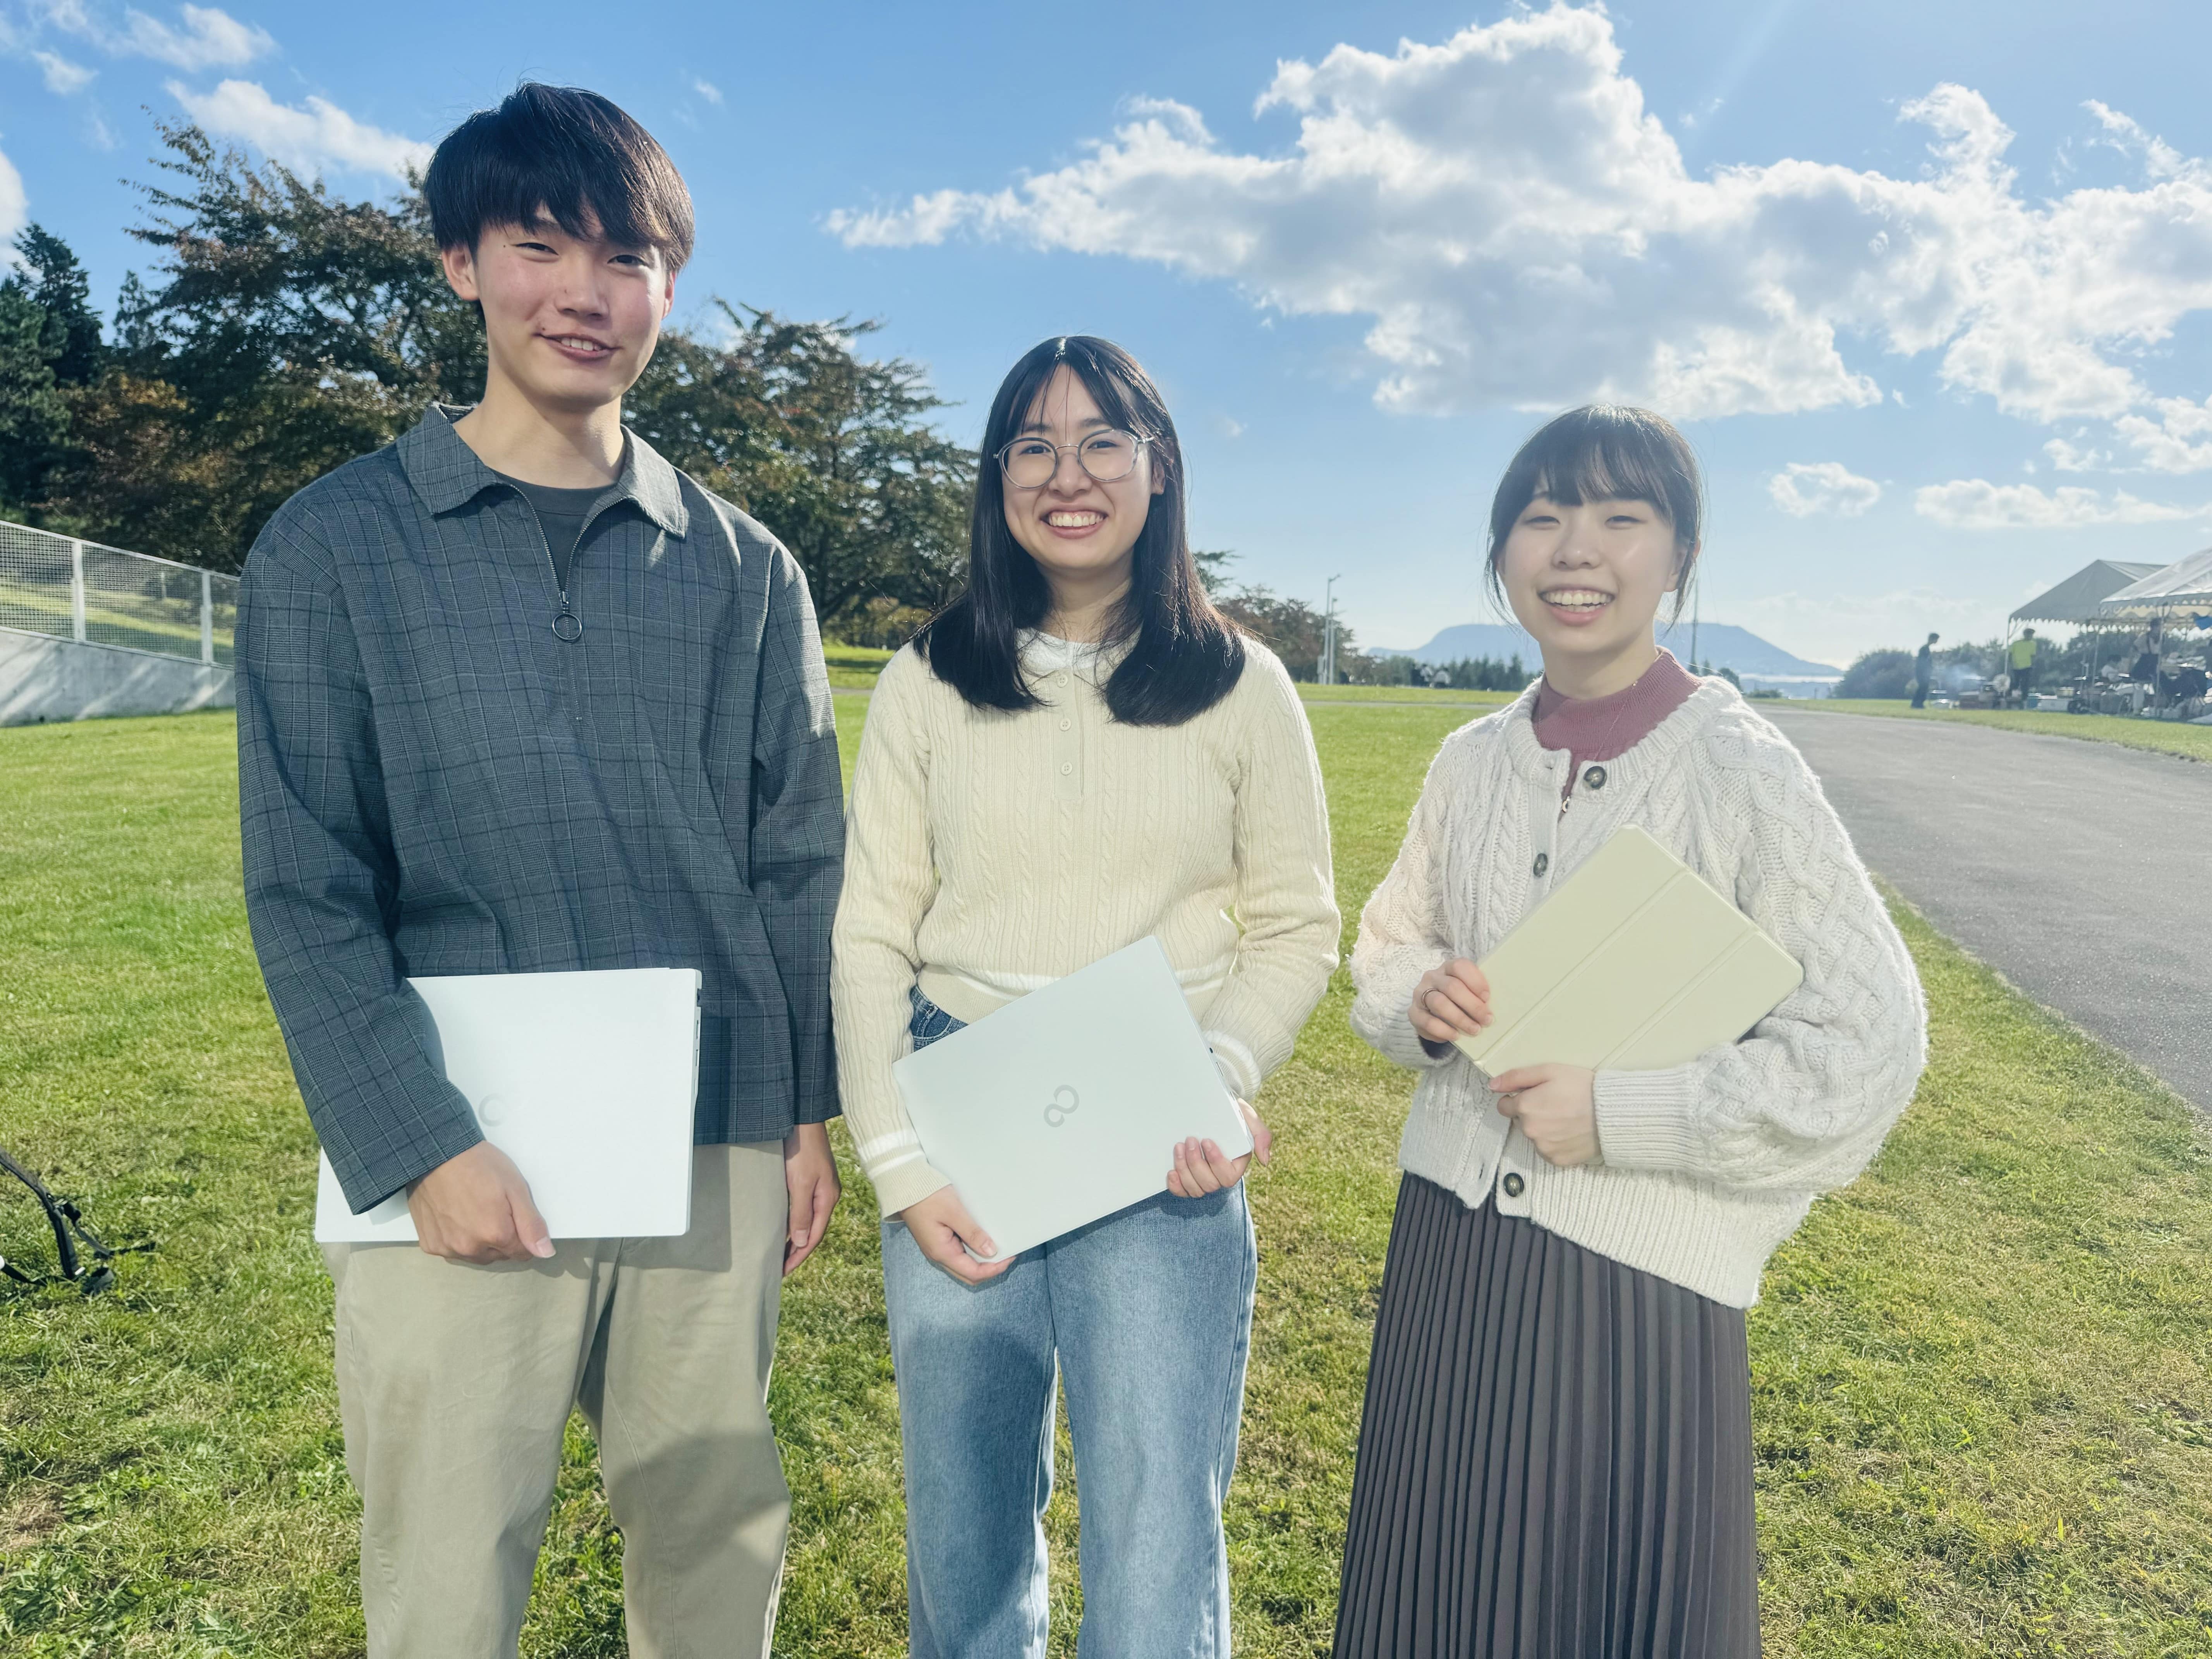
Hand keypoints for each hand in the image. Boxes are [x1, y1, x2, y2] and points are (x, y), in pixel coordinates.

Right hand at [407, 1142, 553, 1262]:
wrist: (437, 1154)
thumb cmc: (478, 1165)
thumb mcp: (515, 1188)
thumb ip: (531, 1224)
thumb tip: (545, 1252)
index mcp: (495, 1235)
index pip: (521, 1253)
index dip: (522, 1235)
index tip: (514, 1216)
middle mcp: (470, 1248)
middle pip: (498, 1255)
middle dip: (501, 1239)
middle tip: (493, 1209)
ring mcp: (447, 1248)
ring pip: (475, 1256)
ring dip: (479, 1242)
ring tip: (473, 1212)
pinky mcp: (430, 1244)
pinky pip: (452, 1251)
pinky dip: (457, 1239)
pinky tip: (455, 1217)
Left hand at [783, 1122, 839, 1275]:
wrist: (802, 1119)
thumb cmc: (802, 1151)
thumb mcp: (800, 1184)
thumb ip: (801, 1213)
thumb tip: (799, 1243)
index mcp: (827, 1199)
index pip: (813, 1237)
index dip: (798, 1256)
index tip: (782, 1272)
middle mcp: (826, 1196)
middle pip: (812, 1231)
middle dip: (797, 1252)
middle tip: (780, 1269)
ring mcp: (819, 1187)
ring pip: (807, 1220)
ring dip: (794, 1238)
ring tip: (780, 1254)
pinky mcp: (810, 1179)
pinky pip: (802, 1208)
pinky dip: (793, 1222)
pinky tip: (783, 1227)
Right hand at [899, 1185, 1013, 1283]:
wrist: (904, 1186)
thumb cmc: (927, 1196)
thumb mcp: (953, 1212)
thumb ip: (972, 1233)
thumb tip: (991, 1252)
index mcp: (942, 1252)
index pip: (973, 1273)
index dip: (994, 1269)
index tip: (1010, 1257)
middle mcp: (939, 1255)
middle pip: (969, 1274)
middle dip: (990, 1269)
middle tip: (1008, 1255)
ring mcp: (937, 1249)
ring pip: (964, 1266)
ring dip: (982, 1261)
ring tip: (998, 1248)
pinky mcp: (938, 1241)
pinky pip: (959, 1254)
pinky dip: (973, 1252)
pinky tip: (982, 1241)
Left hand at [1168, 1100, 1270, 1196]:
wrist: (1212, 1108)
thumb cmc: (1232, 1114)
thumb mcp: (1249, 1118)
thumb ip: (1261, 1136)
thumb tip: (1265, 1161)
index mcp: (1236, 1165)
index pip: (1228, 1176)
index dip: (1216, 1162)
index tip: (1207, 1141)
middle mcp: (1220, 1176)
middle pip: (1209, 1184)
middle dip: (1196, 1164)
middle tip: (1189, 1140)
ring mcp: (1203, 1179)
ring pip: (1195, 1189)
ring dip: (1184, 1170)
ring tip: (1178, 1147)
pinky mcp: (1188, 1178)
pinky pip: (1182, 1192)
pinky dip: (1176, 1186)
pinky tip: (1170, 1172)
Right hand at [1410, 959, 1491, 1045]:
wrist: (1433, 1014)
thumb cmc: (1456, 1001)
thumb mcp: (1467, 992)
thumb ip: (1477, 994)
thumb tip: (1491, 1009)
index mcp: (1447, 968)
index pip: (1459, 966)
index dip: (1475, 981)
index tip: (1488, 997)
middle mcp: (1432, 977)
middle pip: (1452, 987)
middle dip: (1472, 1005)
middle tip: (1486, 1019)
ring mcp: (1420, 994)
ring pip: (1439, 1003)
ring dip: (1460, 1018)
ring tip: (1474, 1030)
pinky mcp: (1413, 1013)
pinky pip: (1428, 1021)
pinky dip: (1444, 1030)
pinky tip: (1456, 1035)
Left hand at [1489, 1065, 1599, 1167]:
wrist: (1613, 1114)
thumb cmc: (1583, 1088)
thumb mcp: (1549, 1071)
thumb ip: (1517, 1077)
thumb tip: (1493, 1085)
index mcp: (1525, 1108)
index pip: (1504, 1106)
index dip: (1518, 1098)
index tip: (1535, 1095)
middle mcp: (1530, 1131)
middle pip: (1520, 1121)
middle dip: (1532, 1113)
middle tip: (1556, 1104)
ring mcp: (1543, 1148)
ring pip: (1534, 1136)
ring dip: (1544, 1129)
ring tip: (1566, 1118)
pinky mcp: (1557, 1160)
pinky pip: (1548, 1150)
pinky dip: (1556, 1142)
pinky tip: (1570, 1131)